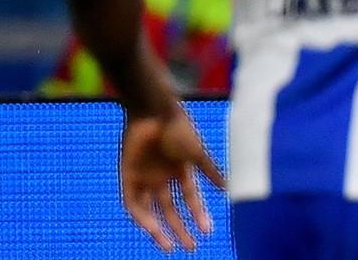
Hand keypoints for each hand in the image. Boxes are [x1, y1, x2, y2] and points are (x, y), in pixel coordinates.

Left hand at [120, 104, 225, 252]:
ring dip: (159, 229)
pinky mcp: (128, 175)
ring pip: (151, 210)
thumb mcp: (197, 153)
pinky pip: (132, 202)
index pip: (190, 199)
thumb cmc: (179, 129)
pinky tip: (152, 227)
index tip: (208, 231)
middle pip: (171, 209)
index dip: (198, 215)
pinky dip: (142, 216)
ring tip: (168, 245)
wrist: (154, 111)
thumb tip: (229, 188)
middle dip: (180, 228)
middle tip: (189, 246)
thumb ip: (211, 172)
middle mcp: (163, 176)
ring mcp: (145, 177)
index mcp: (181, 170)